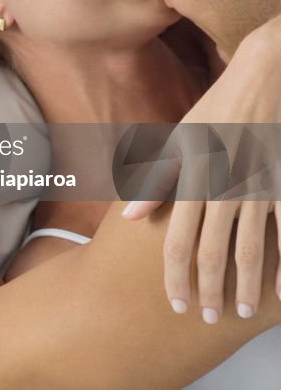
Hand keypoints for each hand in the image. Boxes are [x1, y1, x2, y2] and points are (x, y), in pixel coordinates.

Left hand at [122, 17, 280, 320]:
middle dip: (210, 290)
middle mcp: (225, 188)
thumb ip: (156, 178)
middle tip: (208, 317)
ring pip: (252, 250)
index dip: (175, 275)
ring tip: (241, 310)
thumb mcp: (180, 137)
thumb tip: (129, 216)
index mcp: (193, 178)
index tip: (176, 302)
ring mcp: (259, 188)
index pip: (178, 240)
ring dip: (246, 286)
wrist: (266, 77)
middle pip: (214, 253)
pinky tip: (279, 288)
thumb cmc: (218, 109)